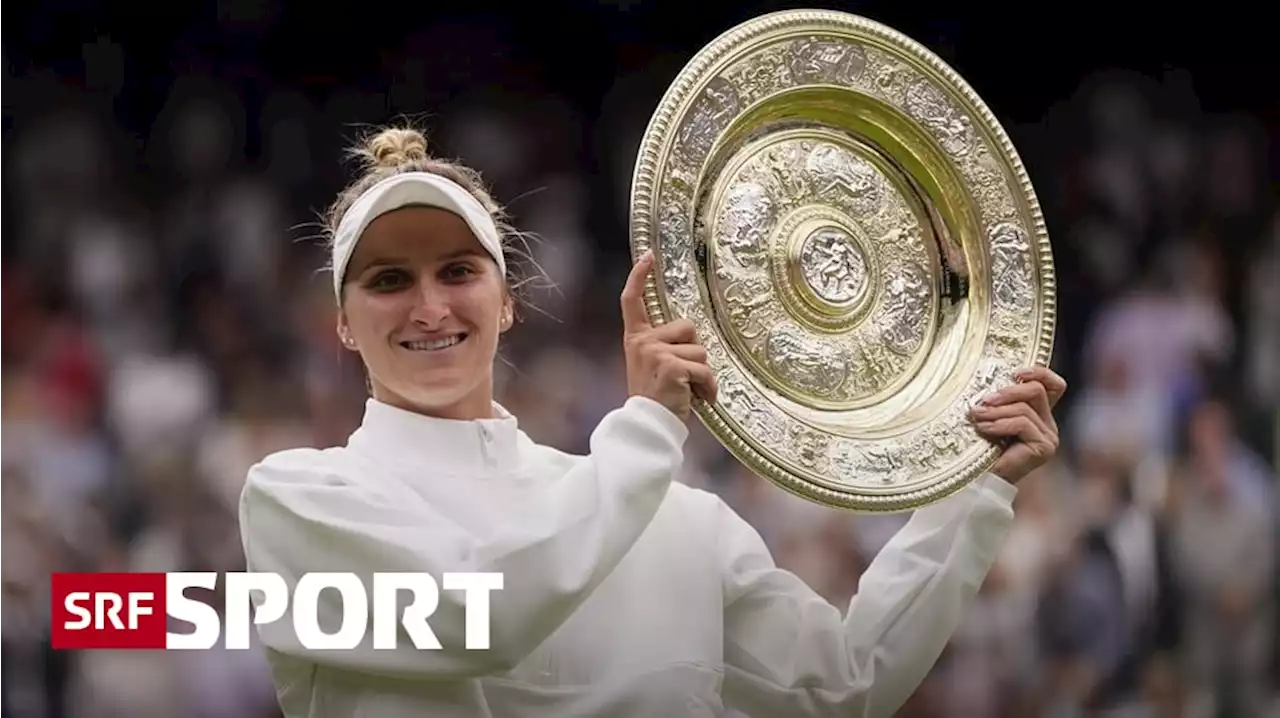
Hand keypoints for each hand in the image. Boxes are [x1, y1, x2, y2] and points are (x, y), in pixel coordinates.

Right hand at [620, 251, 716, 418]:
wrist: (648, 426)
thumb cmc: (656, 399)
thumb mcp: (652, 367)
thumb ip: (664, 347)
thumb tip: (692, 338)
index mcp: (637, 339)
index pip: (632, 301)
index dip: (639, 277)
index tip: (649, 256)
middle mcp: (643, 341)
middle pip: (688, 327)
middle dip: (695, 351)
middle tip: (683, 377)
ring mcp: (656, 352)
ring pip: (700, 350)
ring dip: (702, 373)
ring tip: (688, 390)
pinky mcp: (671, 365)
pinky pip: (704, 369)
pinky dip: (708, 387)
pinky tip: (700, 399)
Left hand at [969, 365, 1066, 483]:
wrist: (981, 481)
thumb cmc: (982, 448)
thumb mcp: (992, 417)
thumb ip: (999, 401)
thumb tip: (988, 384)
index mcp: (1039, 414)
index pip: (1054, 385)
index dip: (1040, 373)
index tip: (1016, 373)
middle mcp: (1049, 425)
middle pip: (1037, 391)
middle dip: (1008, 392)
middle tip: (984, 401)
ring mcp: (1049, 437)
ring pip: (1024, 408)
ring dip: (996, 411)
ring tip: (976, 417)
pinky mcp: (1044, 448)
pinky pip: (1022, 424)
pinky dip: (999, 424)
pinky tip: (983, 429)